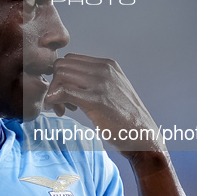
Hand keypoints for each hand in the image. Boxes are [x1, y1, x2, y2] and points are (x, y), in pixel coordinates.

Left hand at [44, 53, 165, 155]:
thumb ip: (94, 80)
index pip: (70, 59)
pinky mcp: (95, 100)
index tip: (64, 93)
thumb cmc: (124, 118)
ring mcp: (100, 83)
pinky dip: (54, 100)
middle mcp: (104, 70)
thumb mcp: (113, 89)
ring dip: (54, 92)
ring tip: (62, 108)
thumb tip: (68, 82)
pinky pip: (63, 91)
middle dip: (55, 82)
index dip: (61, 75)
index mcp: (108, 65)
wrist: (142, 136)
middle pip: (62, 65)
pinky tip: (59, 110)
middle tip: (59, 102)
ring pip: (60, 76)